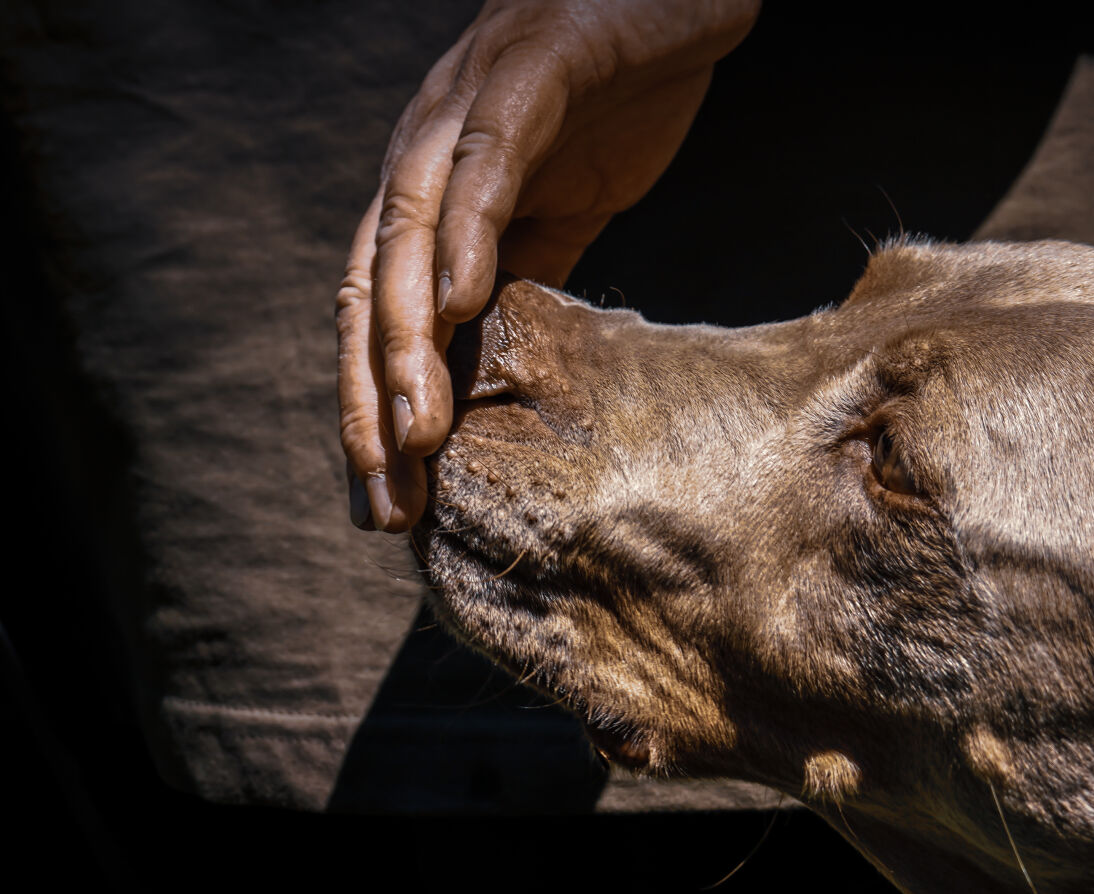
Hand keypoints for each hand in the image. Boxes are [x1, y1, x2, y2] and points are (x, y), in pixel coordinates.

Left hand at [338, 0, 758, 530]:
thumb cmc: (613, 93)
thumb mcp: (565, 206)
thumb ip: (525, 270)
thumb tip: (508, 360)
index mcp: (433, 199)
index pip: (383, 317)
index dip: (376, 410)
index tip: (390, 503)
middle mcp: (423, 160)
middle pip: (371, 294)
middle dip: (370, 403)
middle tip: (385, 498)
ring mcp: (464, 115)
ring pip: (408, 239)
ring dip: (407, 342)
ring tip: (414, 433)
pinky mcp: (523, 80)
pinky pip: (482, 166)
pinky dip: (466, 233)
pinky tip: (466, 302)